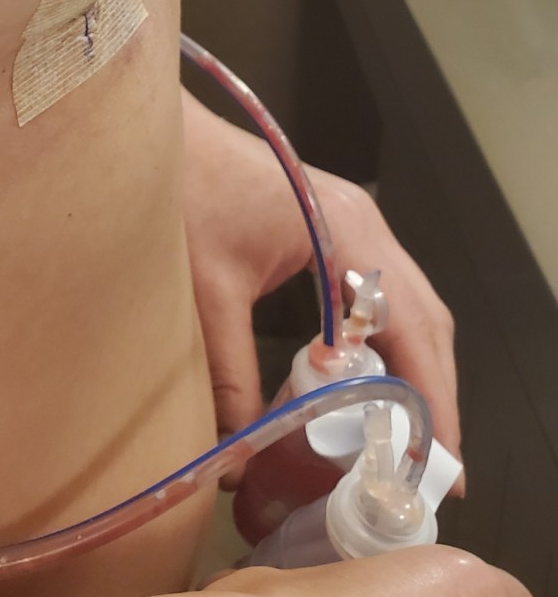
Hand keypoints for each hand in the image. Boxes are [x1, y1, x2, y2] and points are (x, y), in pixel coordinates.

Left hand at [181, 89, 461, 491]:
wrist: (155, 136)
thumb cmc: (184, 195)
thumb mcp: (209, 290)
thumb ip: (228, 370)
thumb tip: (240, 449)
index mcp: (347, 232)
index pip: (411, 325)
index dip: (431, 394)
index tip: (441, 455)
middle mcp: (366, 226)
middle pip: (426, 317)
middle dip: (435, 389)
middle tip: (435, 460)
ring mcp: (353, 223)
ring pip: (409, 304)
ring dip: (416, 366)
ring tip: (412, 430)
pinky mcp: (332, 227)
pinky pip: (379, 292)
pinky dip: (386, 340)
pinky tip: (369, 377)